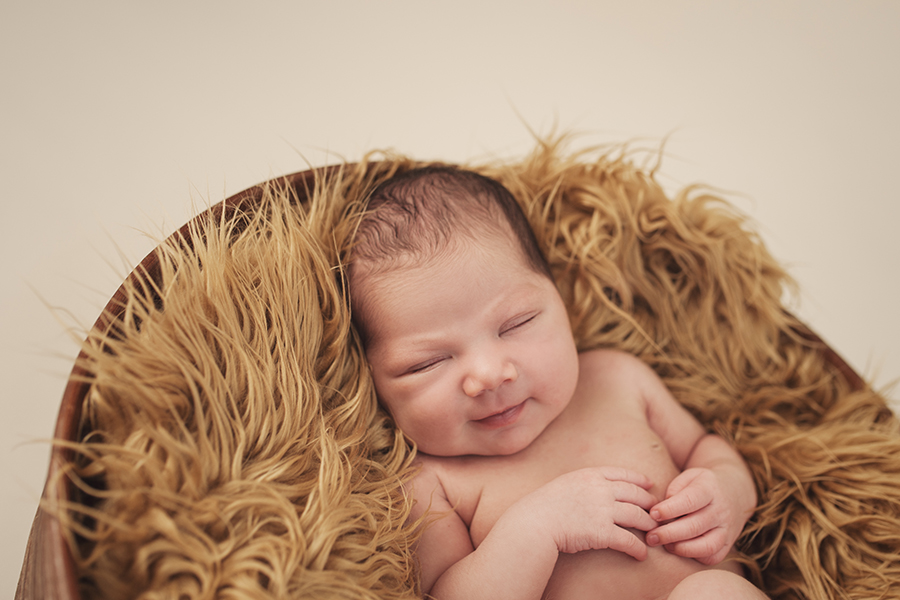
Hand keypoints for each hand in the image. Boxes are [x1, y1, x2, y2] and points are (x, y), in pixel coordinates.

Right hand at [520, 467, 657, 560]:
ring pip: (637, 516)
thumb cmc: (543, 506)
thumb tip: (593, 488)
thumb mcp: (564, 484)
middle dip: (649, 502)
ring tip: (653, 531)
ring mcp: (603, 510)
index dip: (639, 479)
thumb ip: (582, 484)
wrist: (534, 522)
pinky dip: (638, 549)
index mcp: (590, 475)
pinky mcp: (603, 532)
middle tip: (656, 510)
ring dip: (648, 525)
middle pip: (635, 494)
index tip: (648, 483)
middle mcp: (600, 489)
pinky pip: (629, 541)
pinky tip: (641, 554)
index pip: (622, 474)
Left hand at [645, 468, 744, 564]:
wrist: (735, 491)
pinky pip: (713, 557)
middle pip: (696, 526)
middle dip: (669, 534)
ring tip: (665, 545)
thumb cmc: (702, 485)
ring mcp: (727, 529)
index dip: (669, 509)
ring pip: (707, 545)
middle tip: (651, 537)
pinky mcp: (728, 544)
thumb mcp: (689, 477)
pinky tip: (680, 550)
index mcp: (709, 489)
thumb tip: (661, 512)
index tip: (653, 514)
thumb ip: (674, 491)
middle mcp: (721, 510)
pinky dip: (695, 557)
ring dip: (682, 549)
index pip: (689, 501)